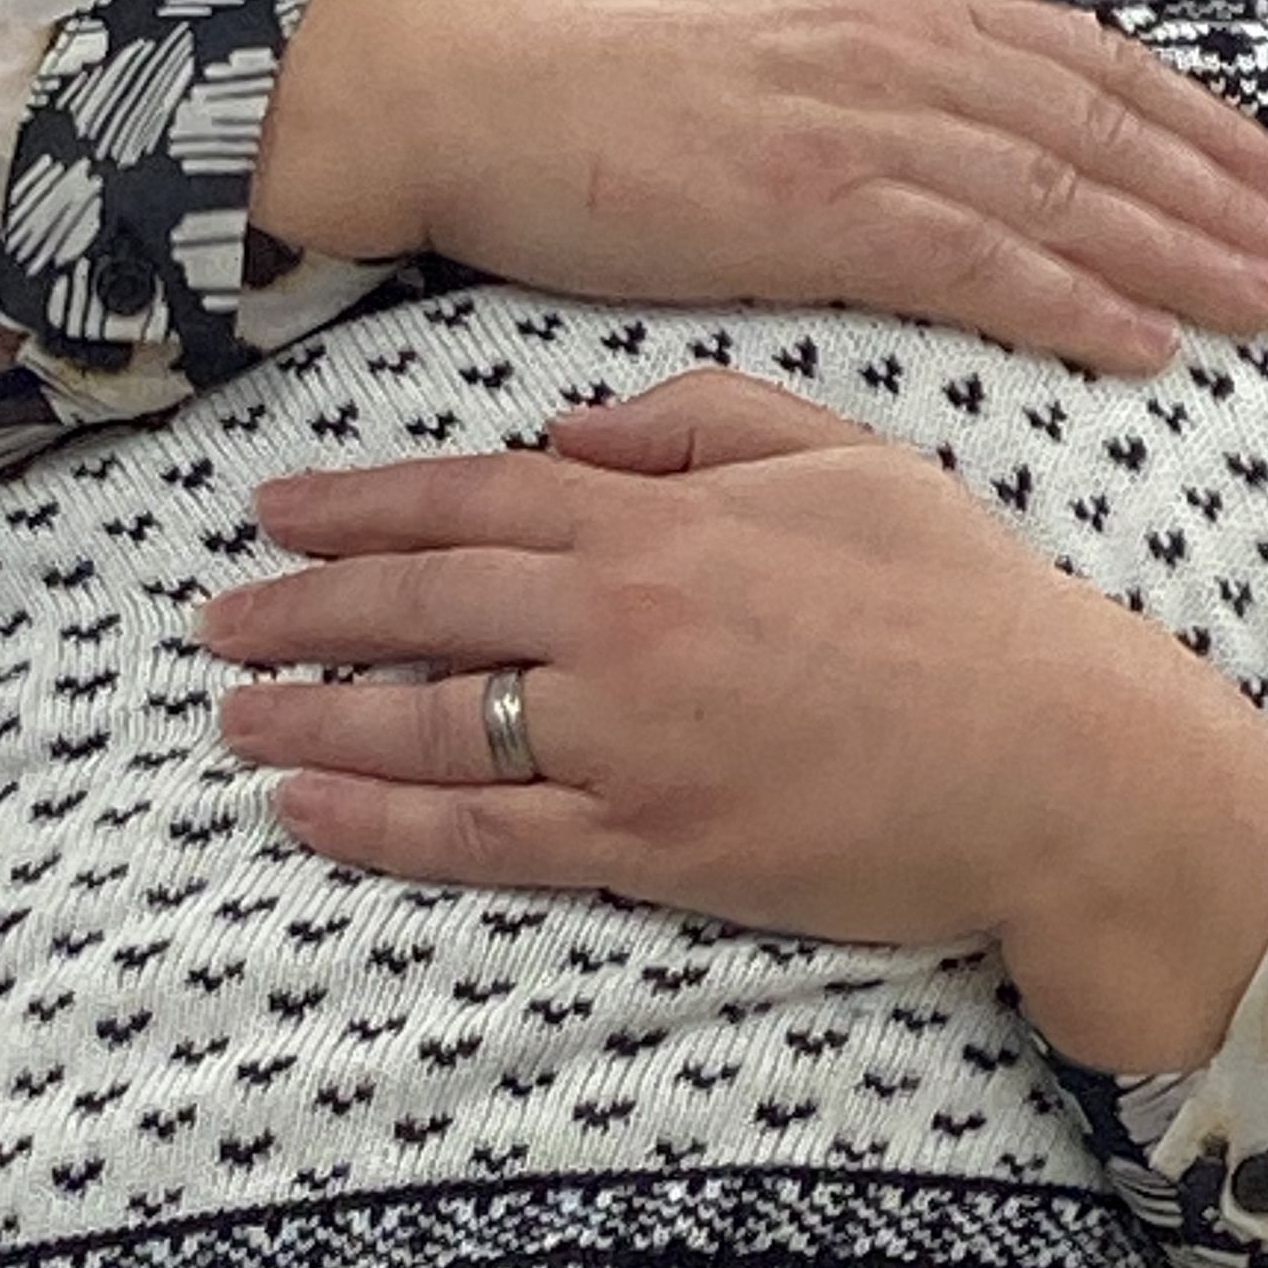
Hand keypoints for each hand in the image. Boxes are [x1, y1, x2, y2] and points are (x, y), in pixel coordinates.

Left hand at [199, 369, 1267, 1070]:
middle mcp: (621, 622)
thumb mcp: (843, 453)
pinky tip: (310, 816)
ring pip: (429, 726)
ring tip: (233, 719)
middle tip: (216, 618)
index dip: (360, 504)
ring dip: (314, 722)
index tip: (275, 509)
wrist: (1051, 754)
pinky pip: (484, 841)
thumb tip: (570, 427)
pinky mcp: (650, 849)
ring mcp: (626, 742)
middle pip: (421, 608)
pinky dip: (381, 829)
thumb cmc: (959, 596)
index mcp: (661, 517)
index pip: (470, 497)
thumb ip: (699, 417)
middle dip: (303, 610)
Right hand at [252, 0, 1267, 374]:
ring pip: (1065, 195)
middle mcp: (896, 48)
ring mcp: (857, 126)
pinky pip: (975, 264)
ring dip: (1185, 252)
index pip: (1086, 60)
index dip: (1199, 117)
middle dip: (1228, 188)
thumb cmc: (583, 40)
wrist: (456, 78)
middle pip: (1104, 128)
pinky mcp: (808, 209)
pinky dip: (1075, 303)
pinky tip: (1147, 344)